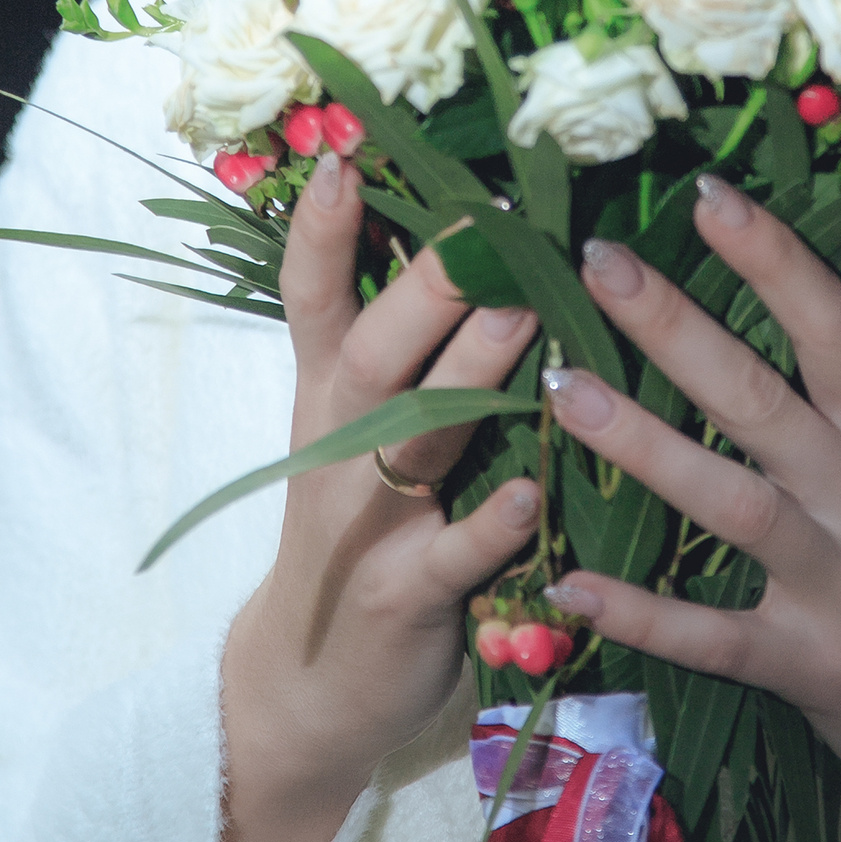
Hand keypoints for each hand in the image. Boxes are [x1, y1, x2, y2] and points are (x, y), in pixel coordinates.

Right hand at [214, 150, 538, 841]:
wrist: (309, 684)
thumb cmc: (359, 531)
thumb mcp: (355, 433)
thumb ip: (401, 348)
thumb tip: (468, 240)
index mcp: (331, 396)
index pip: (311, 298)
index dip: (323, 231)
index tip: (344, 156)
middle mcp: (342, 446)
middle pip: (372, 350)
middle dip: (427, 283)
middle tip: (489, 220)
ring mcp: (366, 521)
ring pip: (416, 437)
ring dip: (471, 374)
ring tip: (524, 316)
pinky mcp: (401, 596)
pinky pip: (449, 553)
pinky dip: (490, 521)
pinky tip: (532, 487)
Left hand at [540, 173, 840, 841]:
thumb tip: (749, 328)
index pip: (837, 331)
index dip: (774, 258)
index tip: (708, 194)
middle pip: (763, 398)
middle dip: (675, 324)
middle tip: (597, 259)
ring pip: (730, 501)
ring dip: (638, 444)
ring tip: (559, 387)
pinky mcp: (812, 667)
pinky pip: (710, 635)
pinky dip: (637, 612)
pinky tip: (567, 584)